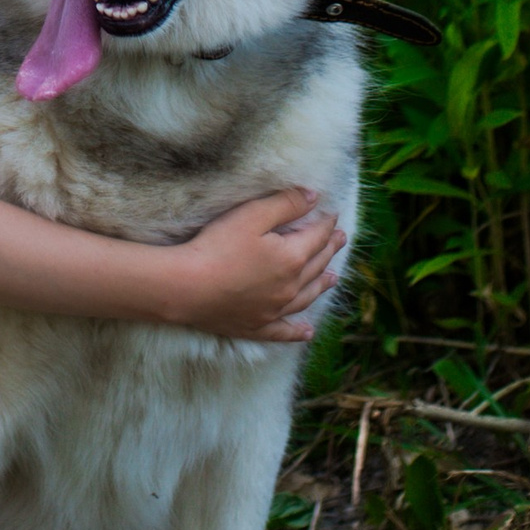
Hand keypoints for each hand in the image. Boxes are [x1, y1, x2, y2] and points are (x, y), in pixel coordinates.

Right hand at [163, 189, 344, 343]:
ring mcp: (275, 310)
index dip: (326, 224)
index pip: (317, 237)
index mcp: (292, 258)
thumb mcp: (252, 215)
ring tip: (333, 278)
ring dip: (322, 285)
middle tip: (341, 239)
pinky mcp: (257, 327)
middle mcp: (290, 287)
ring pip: (307, 297)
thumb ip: (286, 204)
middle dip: (329, 249)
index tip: (332, 215)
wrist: (188, 288)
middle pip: (316, 265)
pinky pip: (284, 331)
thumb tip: (314, 197)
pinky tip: (307, 332)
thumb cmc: (217, 247)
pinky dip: (298, 332)